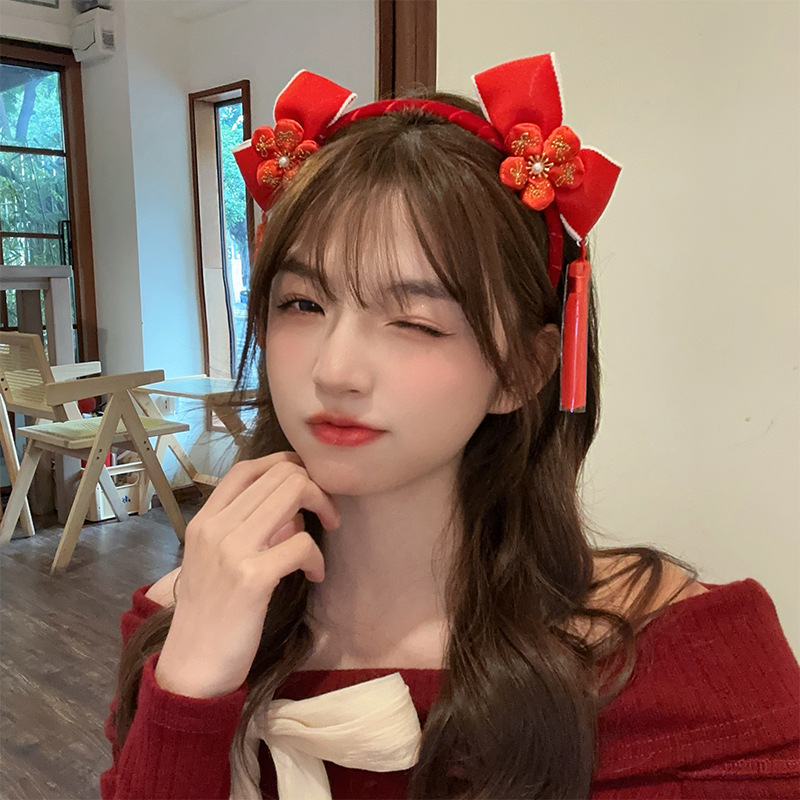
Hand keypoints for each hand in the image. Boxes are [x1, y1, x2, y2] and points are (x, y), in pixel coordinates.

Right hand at [154, 452, 339, 697]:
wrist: (192, 667)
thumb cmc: (210, 614)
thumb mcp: (216, 561)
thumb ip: (246, 529)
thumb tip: (292, 511)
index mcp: (205, 520)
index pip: (248, 468)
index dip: (286, 465)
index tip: (307, 485)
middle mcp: (215, 527)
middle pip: (280, 474)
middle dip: (315, 487)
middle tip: (327, 514)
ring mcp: (231, 550)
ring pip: (294, 493)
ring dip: (324, 510)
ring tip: (323, 538)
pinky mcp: (252, 577)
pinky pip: (303, 543)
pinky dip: (317, 558)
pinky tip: (314, 575)